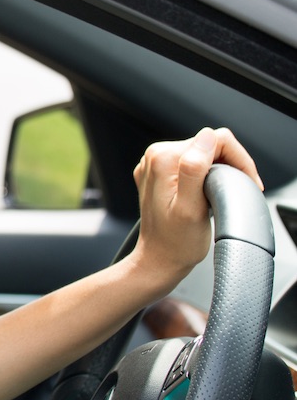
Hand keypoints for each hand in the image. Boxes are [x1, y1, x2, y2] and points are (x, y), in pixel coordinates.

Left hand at [130, 127, 262, 286]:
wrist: (159, 260)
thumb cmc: (175, 242)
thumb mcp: (191, 208)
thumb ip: (195, 170)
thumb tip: (206, 139)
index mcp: (163, 159)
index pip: (215, 140)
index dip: (238, 160)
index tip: (245, 182)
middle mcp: (156, 156)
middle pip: (210, 144)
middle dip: (230, 165)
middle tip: (235, 192)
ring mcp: (157, 165)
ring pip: (204, 153)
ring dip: (220, 171)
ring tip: (221, 196)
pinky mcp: (161, 174)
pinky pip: (193, 164)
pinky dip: (207, 176)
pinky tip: (207, 195)